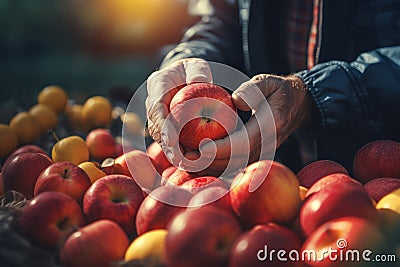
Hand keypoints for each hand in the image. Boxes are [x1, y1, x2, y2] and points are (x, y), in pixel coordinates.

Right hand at [146, 58, 211, 163]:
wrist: (186, 75)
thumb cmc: (193, 70)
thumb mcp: (197, 65)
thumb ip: (198, 71)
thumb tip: (200, 81)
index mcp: (158, 84)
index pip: (156, 107)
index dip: (163, 126)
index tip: (172, 140)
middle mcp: (153, 102)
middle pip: (156, 127)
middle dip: (166, 145)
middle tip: (179, 159)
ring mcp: (157, 116)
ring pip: (161, 137)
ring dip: (172, 152)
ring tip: (185, 164)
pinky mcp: (165, 126)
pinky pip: (169, 141)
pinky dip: (179, 152)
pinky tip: (190, 162)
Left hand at [197, 74, 311, 173]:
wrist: (297, 106)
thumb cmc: (279, 91)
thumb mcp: (268, 82)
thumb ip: (253, 89)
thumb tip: (236, 101)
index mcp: (269, 126)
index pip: (243, 143)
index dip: (221, 148)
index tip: (200, 148)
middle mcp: (267, 145)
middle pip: (235, 161)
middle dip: (209, 162)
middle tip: (184, 157)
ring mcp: (262, 153)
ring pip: (233, 168)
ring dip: (209, 168)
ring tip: (186, 162)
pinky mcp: (256, 155)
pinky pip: (235, 166)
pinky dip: (216, 167)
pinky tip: (198, 163)